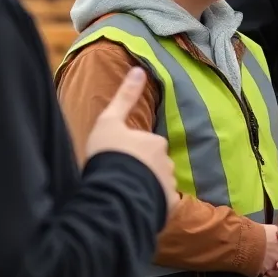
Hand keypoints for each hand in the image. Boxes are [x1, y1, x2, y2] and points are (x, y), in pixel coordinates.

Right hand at [86, 68, 177, 213]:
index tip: (118, 159)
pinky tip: (133, 207)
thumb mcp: (109, 121)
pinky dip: (150, 205)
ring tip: (123, 194)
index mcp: (155, 143)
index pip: (146, 145)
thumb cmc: (109, 153)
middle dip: (140, 170)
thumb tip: (139, 69)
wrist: (114, 191)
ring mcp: (168, 186)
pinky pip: (160, 204)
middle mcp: (166, 163)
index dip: (131, 151)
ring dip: (145, 188)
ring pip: (157, 184)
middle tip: (119, 177)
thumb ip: (125, 97)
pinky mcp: (167, 207)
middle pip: (153, 165)